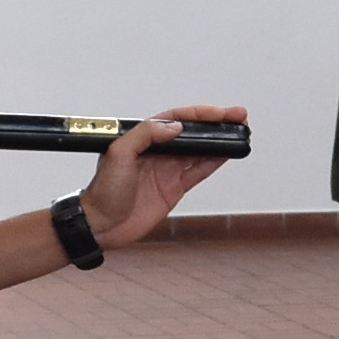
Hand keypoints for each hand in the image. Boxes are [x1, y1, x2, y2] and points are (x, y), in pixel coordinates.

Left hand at [82, 103, 245, 242]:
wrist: (101, 225)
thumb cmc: (102, 191)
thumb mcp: (118, 154)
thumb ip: (145, 135)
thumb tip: (173, 127)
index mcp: (143, 138)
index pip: (176, 119)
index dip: (199, 114)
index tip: (218, 113)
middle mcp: (157, 152)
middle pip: (192, 132)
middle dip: (215, 123)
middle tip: (237, 116)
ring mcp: (167, 170)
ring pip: (199, 151)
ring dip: (218, 141)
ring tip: (237, 132)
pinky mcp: (174, 189)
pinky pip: (198, 171)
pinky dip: (213, 163)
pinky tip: (226, 154)